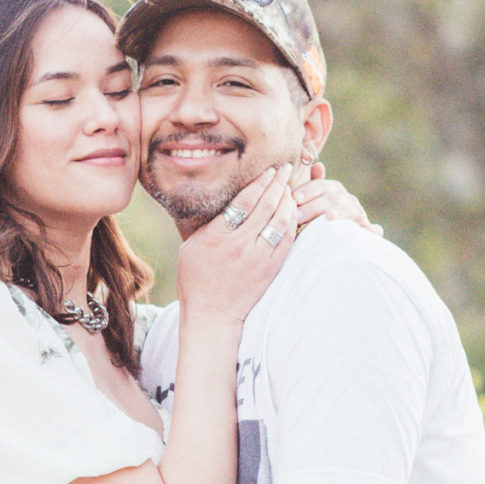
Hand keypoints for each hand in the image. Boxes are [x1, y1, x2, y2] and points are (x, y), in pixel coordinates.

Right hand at [174, 164, 298, 321]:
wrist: (212, 314)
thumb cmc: (196, 278)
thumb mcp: (192, 246)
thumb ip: (212, 223)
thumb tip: (229, 199)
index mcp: (217, 237)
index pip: (245, 201)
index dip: (260, 182)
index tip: (269, 170)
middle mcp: (240, 245)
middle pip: (266, 206)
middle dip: (278, 184)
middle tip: (286, 169)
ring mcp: (258, 258)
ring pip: (280, 221)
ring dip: (288, 201)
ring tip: (289, 188)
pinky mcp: (271, 269)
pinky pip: (287, 239)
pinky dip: (292, 222)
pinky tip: (292, 211)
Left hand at [292, 163, 378, 234]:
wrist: (335, 241)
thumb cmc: (318, 218)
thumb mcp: (313, 201)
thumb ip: (311, 186)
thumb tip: (318, 165)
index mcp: (334, 190)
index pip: (321, 186)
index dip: (308, 190)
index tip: (295, 198)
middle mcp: (348, 200)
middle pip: (332, 198)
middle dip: (315, 206)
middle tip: (298, 215)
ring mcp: (359, 214)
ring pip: (350, 211)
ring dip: (340, 213)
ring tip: (329, 216)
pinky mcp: (368, 230)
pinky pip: (373, 229)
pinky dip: (372, 230)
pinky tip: (368, 230)